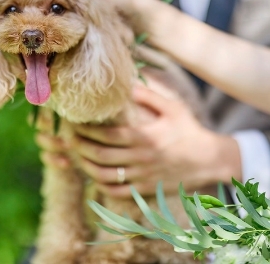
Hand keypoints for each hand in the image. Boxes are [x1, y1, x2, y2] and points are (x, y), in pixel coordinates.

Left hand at [72, 86, 240, 197]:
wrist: (210, 160)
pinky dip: (102, 186)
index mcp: (144, 137)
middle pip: (101, 156)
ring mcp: (143, 177)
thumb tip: (126, 86)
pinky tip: (96, 177)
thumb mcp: (173, 108)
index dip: (87, 131)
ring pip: (105, 176)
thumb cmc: (189, 131)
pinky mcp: (147, 190)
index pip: (107, 135)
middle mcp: (141, 158)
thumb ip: (149, 96)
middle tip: (70, 140)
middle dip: (80, 148)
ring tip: (78, 157)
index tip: (76, 125)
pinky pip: (118, 193)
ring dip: (86, 167)